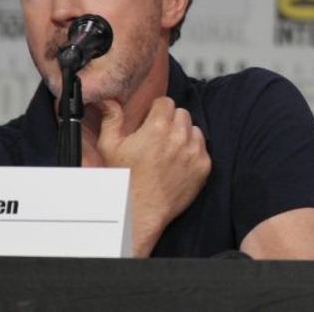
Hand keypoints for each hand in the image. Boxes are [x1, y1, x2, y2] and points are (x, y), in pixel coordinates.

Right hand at [97, 97, 210, 256]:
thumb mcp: (110, 146)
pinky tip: (178, 162)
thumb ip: (112, 119)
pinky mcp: (204, 166)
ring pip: (194, 129)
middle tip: (159, 137)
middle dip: (171, 121)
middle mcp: (179, 136)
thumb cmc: (125, 180)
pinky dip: (193, 151)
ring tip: (168, 151)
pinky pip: (203, 147)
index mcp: (158, 127)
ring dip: (184, 135)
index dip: (157, 110)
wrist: (141, 211)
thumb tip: (109, 101)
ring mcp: (194, 151)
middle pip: (181, 113)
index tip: (152, 120)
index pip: (166, 102)